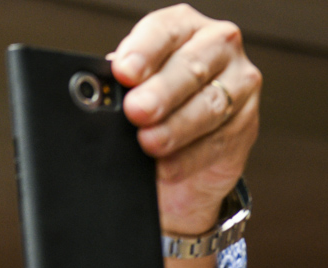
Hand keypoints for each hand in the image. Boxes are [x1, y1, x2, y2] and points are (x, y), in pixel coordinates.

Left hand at [110, 4, 260, 267]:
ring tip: (149, 143)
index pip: (164, 30)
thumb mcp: (127, 95)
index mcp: (180, 29)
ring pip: (210, 104)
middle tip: (136, 111)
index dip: (144, 50)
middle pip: (191, 66)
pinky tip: (168, 166)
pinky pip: (219, 139)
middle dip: (161, 91)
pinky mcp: (246, 122)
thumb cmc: (147, 116)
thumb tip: (93, 96)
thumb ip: (116, 89)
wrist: (178, 160)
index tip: (124, 72)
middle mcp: (214, 47)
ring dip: (176, 127)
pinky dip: (189, 157)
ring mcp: (238, 81)